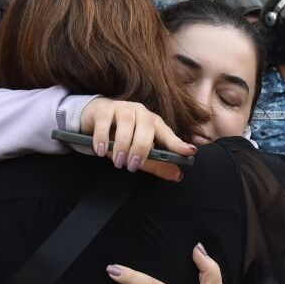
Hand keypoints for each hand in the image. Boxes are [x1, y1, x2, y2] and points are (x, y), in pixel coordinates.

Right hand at [80, 98, 195, 181]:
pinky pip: (105, 122)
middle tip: (133, 166)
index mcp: (153, 123)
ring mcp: (122, 108)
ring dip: (122, 145)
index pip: (167, 133)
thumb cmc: (120, 136)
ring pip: (126, 123)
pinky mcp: (104, 110)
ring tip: (118, 161)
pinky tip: (100, 150)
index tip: (189, 152)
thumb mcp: (138, 153)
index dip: (177, 143)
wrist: (95, 119)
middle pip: (146, 126)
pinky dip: (102, 138)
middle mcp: (140, 113)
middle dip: (141, 148)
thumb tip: (177, 174)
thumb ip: (156, 164)